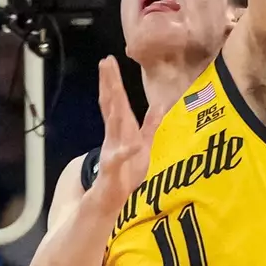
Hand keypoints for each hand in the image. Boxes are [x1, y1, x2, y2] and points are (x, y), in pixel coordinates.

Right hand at [88, 57, 161, 217]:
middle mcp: (113, 140)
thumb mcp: (143, 148)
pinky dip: (126, 152)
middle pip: (111, 108)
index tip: (108, 60)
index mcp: (120, 133)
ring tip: (112, 87)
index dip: (112, 82)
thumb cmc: (125, 176)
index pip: (115, 103)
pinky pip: (119, 162)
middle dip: (109, 85)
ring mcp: (111, 154)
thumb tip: (161, 104)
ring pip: (112, 127)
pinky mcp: (111, 174)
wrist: (104, 205)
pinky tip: (133, 144)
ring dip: (112, 107)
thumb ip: (151, 126)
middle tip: (105, 62)